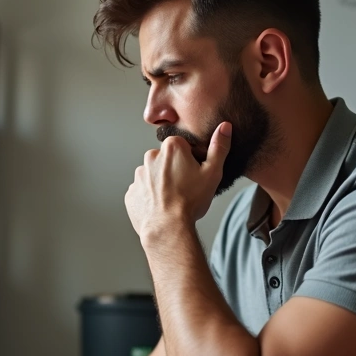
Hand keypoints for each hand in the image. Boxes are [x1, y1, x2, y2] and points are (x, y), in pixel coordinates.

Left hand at [125, 122, 230, 242]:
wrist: (167, 228)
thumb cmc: (190, 201)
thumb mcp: (213, 172)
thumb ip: (219, 147)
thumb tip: (224, 126)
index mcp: (171, 147)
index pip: (184, 147)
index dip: (192, 160)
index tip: (195, 174)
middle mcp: (151, 157)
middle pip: (167, 160)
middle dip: (176, 170)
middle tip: (186, 189)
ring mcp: (138, 175)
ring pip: (154, 175)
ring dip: (162, 184)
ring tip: (173, 200)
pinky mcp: (131, 193)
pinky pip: (143, 191)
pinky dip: (151, 197)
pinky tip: (161, 207)